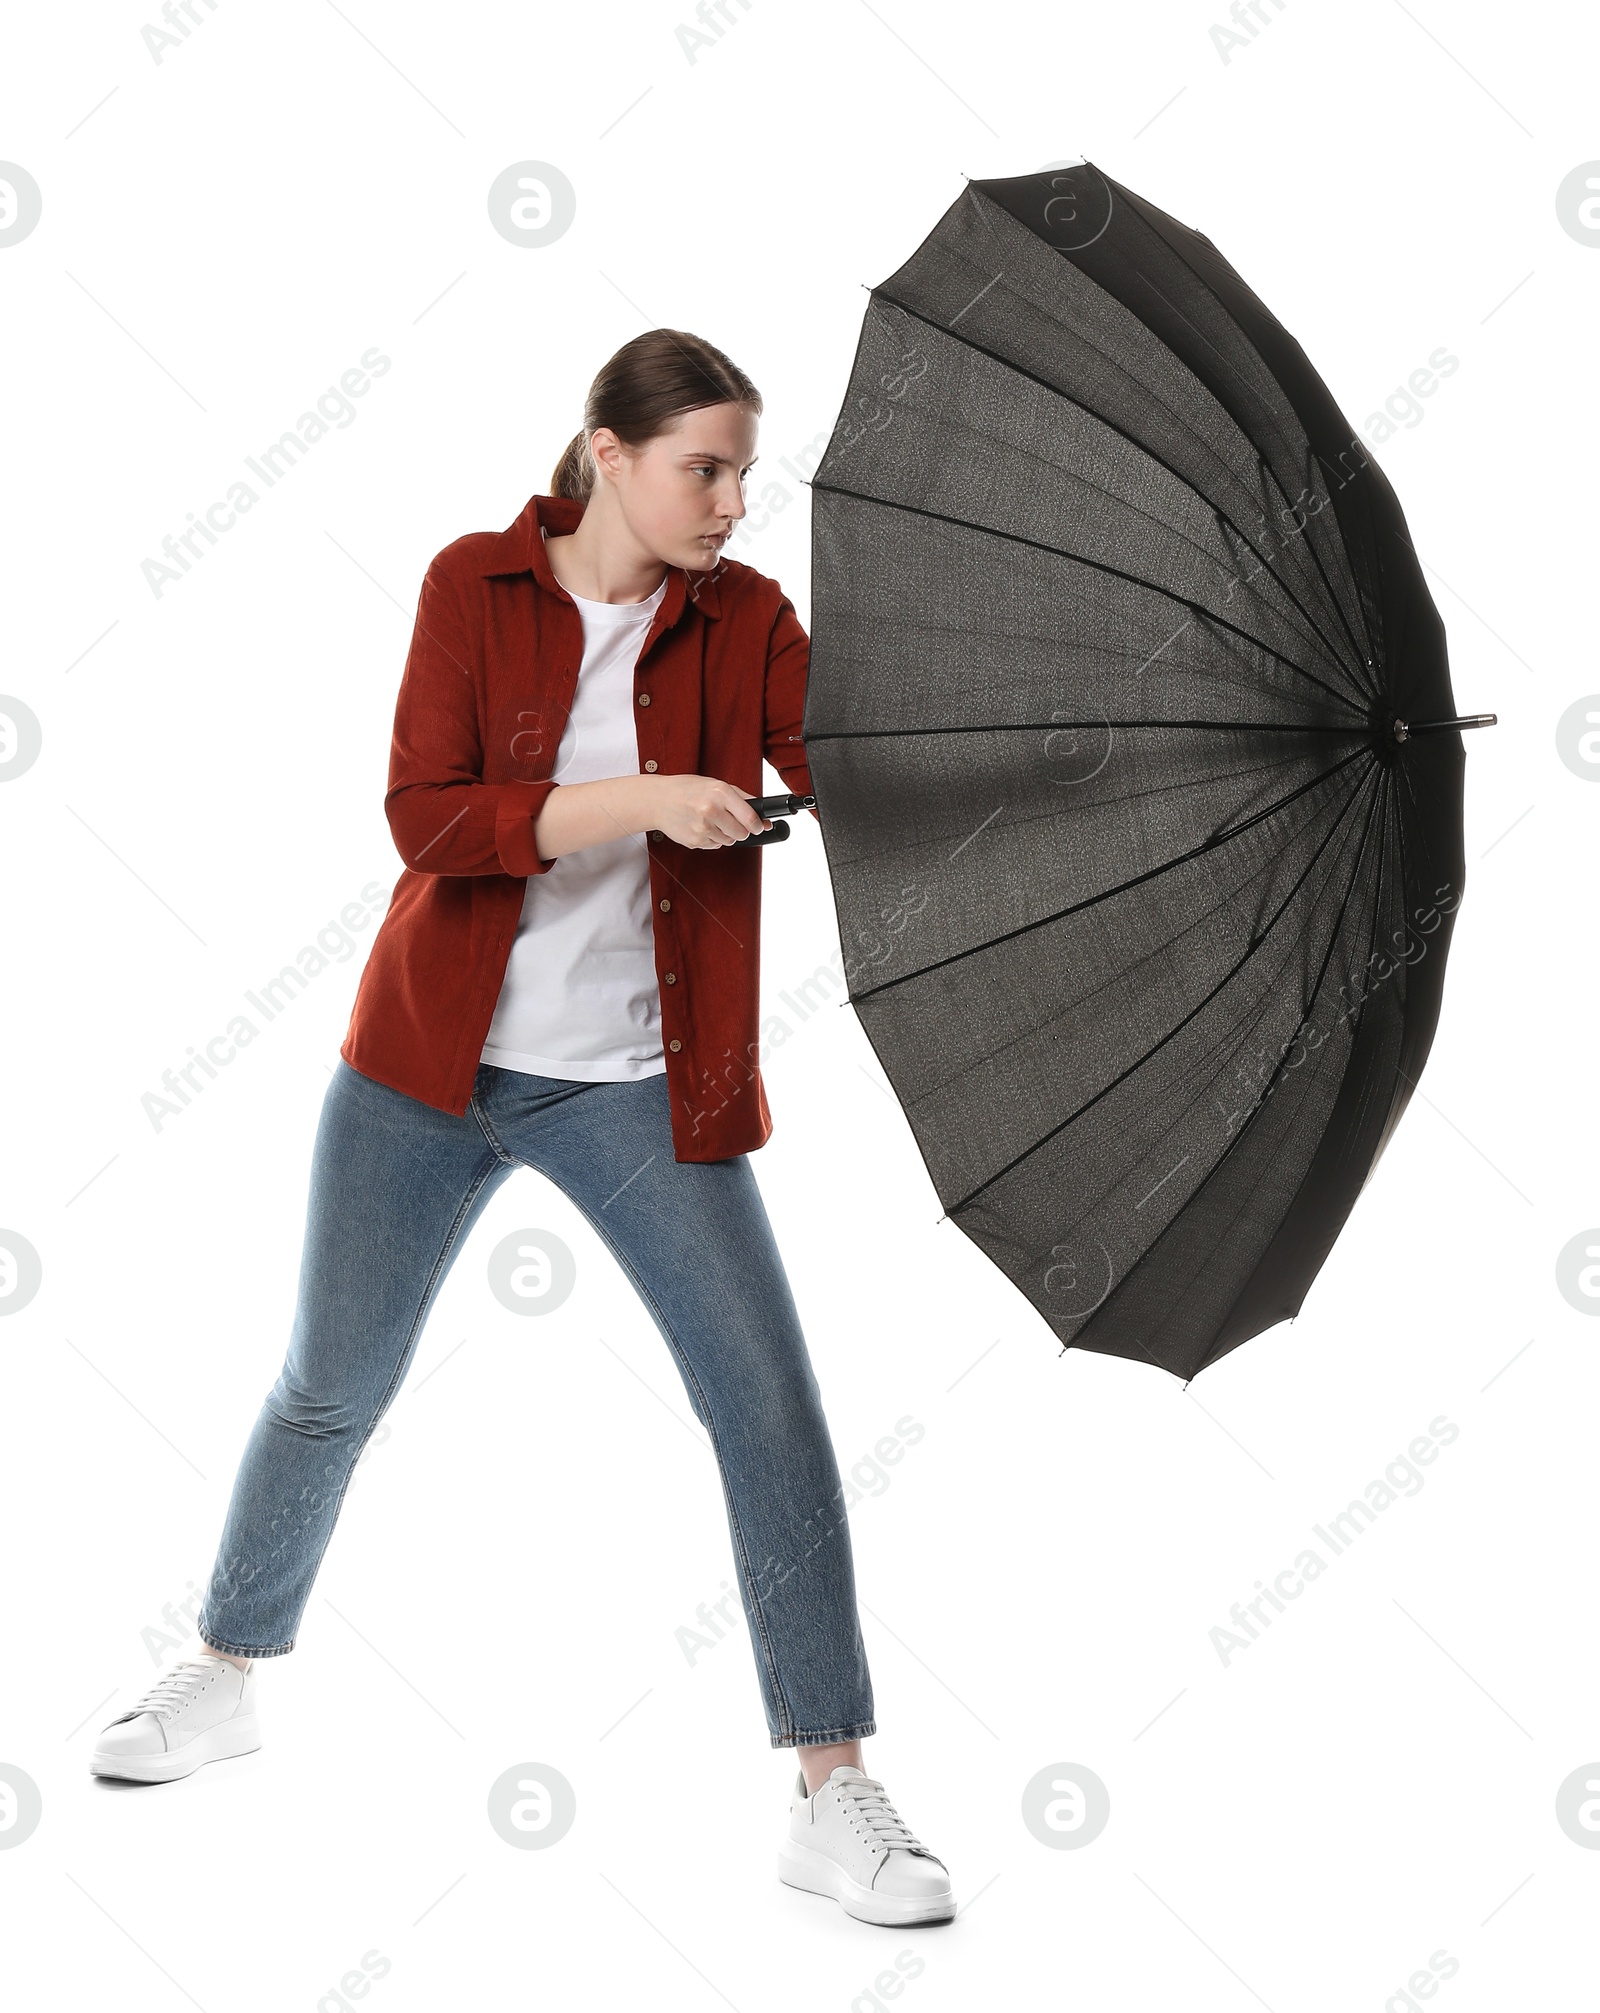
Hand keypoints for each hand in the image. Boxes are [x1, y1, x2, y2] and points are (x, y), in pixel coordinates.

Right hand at [648, 774, 772, 848]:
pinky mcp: (694, 841)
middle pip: (742, 834)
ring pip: (729, 841)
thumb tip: (765, 819)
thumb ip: (742, 799)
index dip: (758, 826)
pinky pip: (715, 845)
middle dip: (741, 830)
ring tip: (710, 820)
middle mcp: (711, 810)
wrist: (658, 800)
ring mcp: (702, 828)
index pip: (750, 817)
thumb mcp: (716, 785)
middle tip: (730, 821)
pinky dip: (712, 838)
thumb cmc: (687, 790)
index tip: (760, 827)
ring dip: (725, 834)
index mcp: (720, 793)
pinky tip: (700, 826)